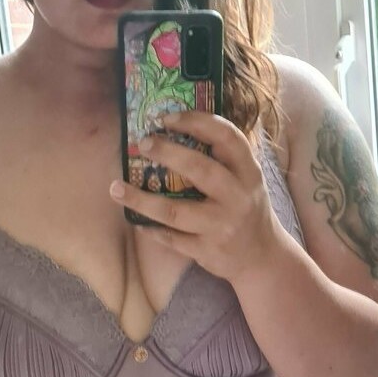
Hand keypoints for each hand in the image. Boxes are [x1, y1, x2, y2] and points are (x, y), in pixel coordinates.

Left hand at [108, 111, 284, 284]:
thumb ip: (223, 158)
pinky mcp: (206, 251)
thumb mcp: (247, 179)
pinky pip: (171, 238)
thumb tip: (176, 129)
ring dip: (140, 199)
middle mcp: (237, 197)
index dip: (196, 122)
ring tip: (116, 188)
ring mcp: (221, 226)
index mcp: (248, 172)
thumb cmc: (246, 209)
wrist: (262, 258)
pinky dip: (151, 229)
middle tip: (142, 143)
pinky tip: (135, 220)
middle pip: (199, 169)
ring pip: (174, 211)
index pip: (226, 137)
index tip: (167, 118)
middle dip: (167, 153)